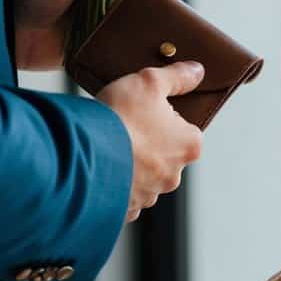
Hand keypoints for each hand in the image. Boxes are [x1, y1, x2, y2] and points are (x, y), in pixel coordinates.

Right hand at [97, 61, 204, 220]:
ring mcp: (148, 195)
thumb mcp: (150, 81)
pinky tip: (101, 168)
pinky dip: (114, 184)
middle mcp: (173, 175)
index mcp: (188, 146)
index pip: (185, 128)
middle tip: (124, 126)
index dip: (164, 116)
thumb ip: (177, 76)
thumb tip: (197, 71)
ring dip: (130, 164)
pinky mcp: (124, 209)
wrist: (83, 153)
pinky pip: (123, 195)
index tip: (145, 111)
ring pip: (144, 176)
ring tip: (109, 145)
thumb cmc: (121, 116)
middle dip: (147, 142)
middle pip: (165, 153)